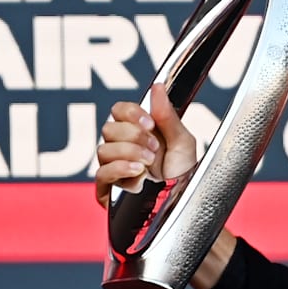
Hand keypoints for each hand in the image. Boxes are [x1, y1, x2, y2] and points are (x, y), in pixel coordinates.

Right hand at [94, 84, 198, 208]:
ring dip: (130, 153)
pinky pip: (101, 173)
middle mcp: (121, 147)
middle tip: (154, 147)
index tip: (150, 123)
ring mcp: (113, 168)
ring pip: (103, 150)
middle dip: (134, 136)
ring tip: (149, 162)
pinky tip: (138, 171)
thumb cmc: (183, 172)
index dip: (131, 113)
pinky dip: (120, 169)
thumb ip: (167, 115)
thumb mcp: (182, 142)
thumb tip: (158, 86)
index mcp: (137, 132)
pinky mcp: (108, 190)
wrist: (186, 202)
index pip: (118, 110)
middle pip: (109, 128)